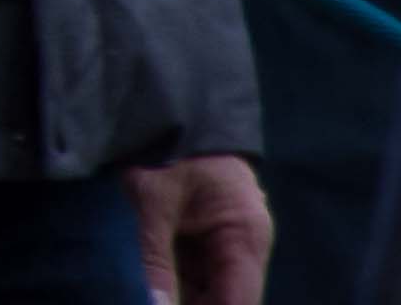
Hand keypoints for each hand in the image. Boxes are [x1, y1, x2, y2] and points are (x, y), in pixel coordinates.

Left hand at [129, 151, 265, 304]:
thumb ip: (157, 260)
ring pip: (213, 288)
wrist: (170, 113)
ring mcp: (230, 242)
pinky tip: (162, 292)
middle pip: (228, 297)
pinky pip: (200, 272)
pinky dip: (180, 284)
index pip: (239, 300)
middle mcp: (246, 245)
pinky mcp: (212, 237)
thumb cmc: (167, 153)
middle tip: (160, 304)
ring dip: (186, 297)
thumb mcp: (154, 204)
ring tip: (161, 297)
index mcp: (245, 236)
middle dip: (194, 304)